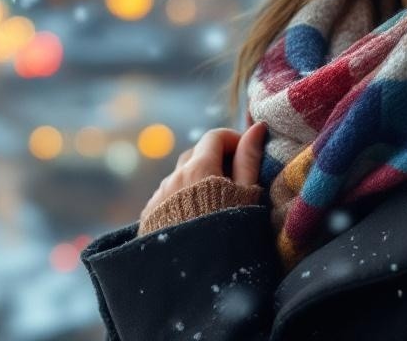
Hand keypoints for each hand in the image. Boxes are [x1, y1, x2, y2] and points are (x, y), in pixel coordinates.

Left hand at [140, 121, 265, 222]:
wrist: (195, 279)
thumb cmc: (230, 234)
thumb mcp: (247, 196)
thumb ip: (250, 159)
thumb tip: (257, 127)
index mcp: (199, 167)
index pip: (215, 136)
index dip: (234, 141)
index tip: (248, 156)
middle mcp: (174, 176)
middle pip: (196, 153)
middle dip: (215, 159)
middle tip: (235, 181)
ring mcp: (159, 196)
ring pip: (181, 176)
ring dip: (198, 180)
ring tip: (216, 204)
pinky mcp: (149, 215)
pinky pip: (167, 196)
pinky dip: (182, 198)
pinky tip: (196, 218)